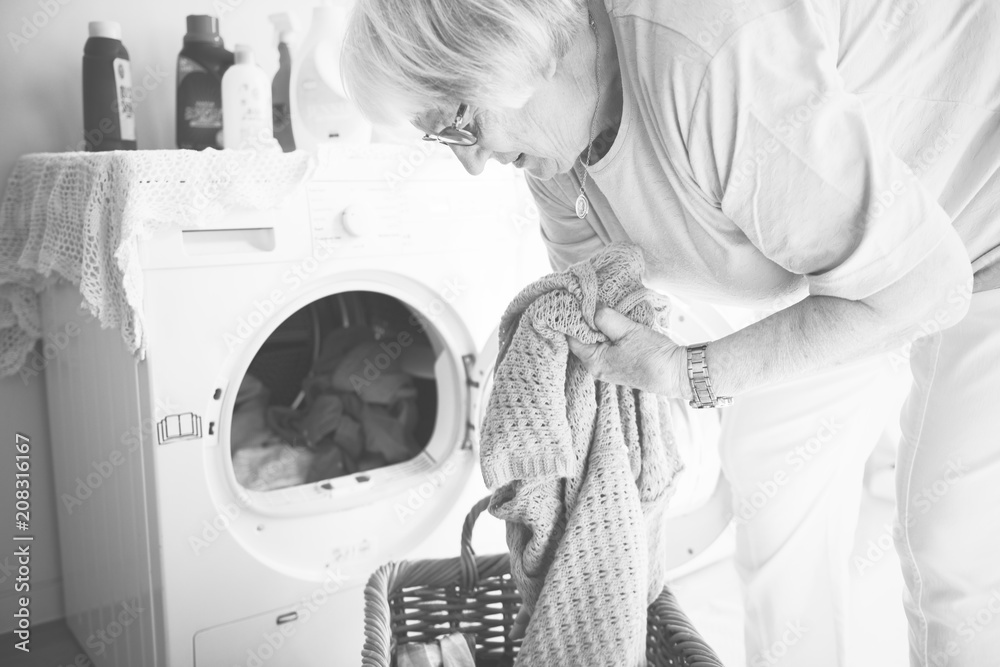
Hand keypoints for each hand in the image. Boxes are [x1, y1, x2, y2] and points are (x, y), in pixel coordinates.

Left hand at [566, 305, 687, 397]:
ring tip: (604, 306)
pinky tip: (616, 320)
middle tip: (591, 299)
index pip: (572, 337)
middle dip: (586, 320)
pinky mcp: (620, 363)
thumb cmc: (651, 355)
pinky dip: (609, 332)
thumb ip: (605, 318)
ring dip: (599, 325)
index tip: (577, 301)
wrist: (676, 372)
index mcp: (593, 362)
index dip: (573, 318)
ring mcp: (609, 366)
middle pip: (583, 339)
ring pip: (597, 341)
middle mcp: (597, 367)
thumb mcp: (627, 330)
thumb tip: (592, 307)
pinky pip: (608, 345)